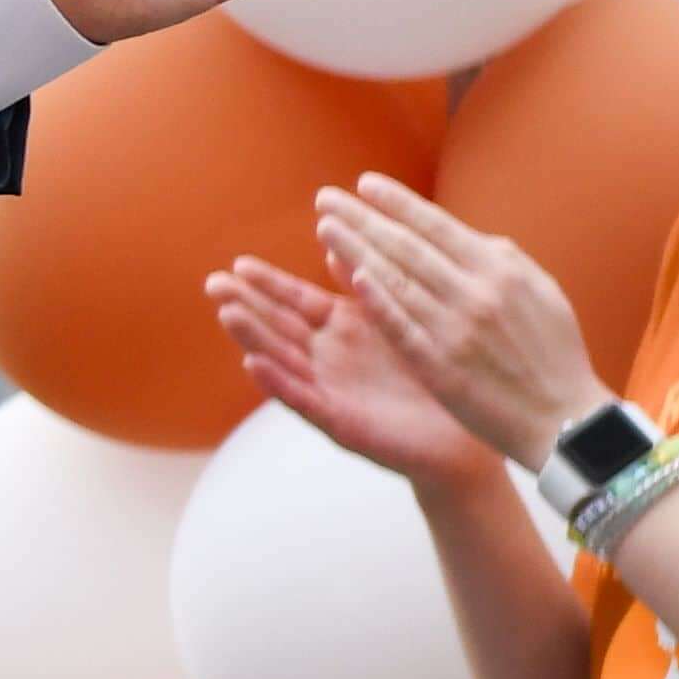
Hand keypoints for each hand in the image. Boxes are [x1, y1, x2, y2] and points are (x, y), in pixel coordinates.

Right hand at [213, 250, 505, 485]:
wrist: (465, 437)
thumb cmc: (436, 377)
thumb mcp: (399, 320)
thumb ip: (366, 285)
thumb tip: (337, 242)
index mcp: (344, 329)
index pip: (297, 301)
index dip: (268, 284)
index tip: (239, 264)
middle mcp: (329, 358)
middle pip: (279, 326)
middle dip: (246, 305)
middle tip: (213, 283)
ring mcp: (331, 390)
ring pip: (283, 360)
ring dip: (254, 338)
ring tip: (227, 314)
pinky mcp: (340, 423)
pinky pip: (303, 400)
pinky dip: (278, 383)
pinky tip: (254, 364)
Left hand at [312, 177, 600, 460]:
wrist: (563, 418)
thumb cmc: (554, 353)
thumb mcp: (542, 291)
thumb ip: (503, 260)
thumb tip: (467, 236)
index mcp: (500, 269)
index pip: (437, 225)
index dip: (397, 202)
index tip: (364, 184)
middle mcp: (475, 291)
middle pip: (406, 246)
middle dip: (363, 218)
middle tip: (327, 198)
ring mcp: (454, 329)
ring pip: (396, 279)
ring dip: (356, 250)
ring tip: (326, 228)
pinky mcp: (439, 365)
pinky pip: (401, 326)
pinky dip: (376, 300)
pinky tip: (350, 276)